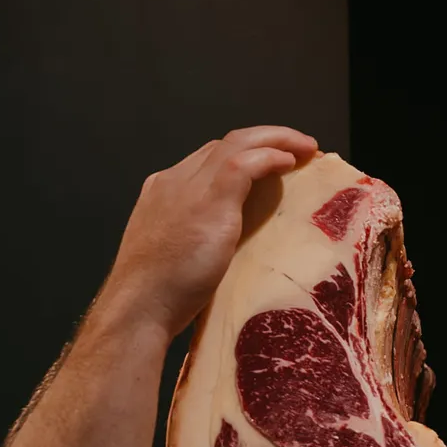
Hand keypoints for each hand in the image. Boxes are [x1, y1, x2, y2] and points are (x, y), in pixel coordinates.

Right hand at [104, 125, 320, 338]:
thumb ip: (198, 240)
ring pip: (238, 143)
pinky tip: (291, 162)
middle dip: (264, 139)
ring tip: (307, 147)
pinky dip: (271, 156)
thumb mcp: (176, 257)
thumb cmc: (157, 299)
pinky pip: (246, 162)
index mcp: (163, 192)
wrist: (139, 307)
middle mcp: (175, 180)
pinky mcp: (210, 201)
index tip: (271, 163)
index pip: (208, 160)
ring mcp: (190, 187)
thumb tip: (225, 248)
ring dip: (277, 139)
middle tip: (299, 148)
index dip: (243, 155)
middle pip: (225, 144)